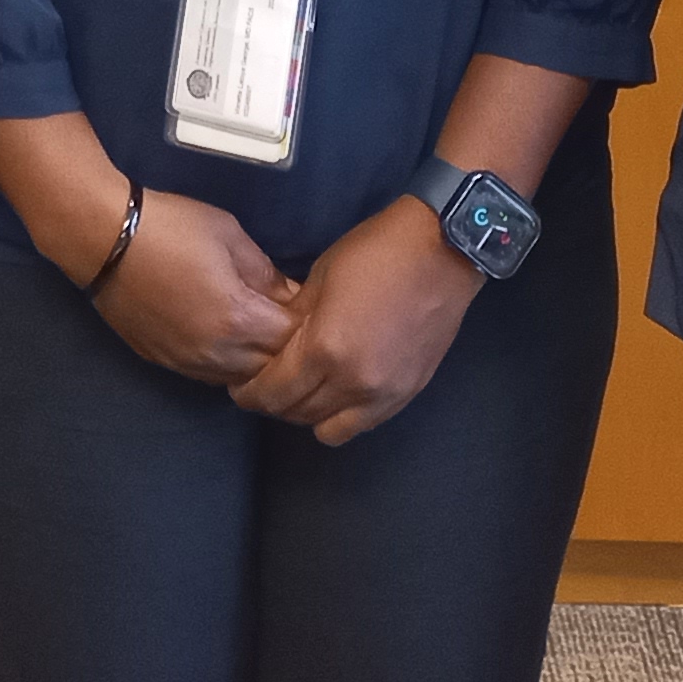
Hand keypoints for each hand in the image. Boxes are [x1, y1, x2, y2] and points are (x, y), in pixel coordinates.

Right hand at [88, 189, 301, 387]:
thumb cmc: (171, 227)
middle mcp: (216, 353)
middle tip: (292, 323)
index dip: (307, 325)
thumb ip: (266, 273)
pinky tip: (228, 340)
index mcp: (238, 319)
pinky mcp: (164, 361)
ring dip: (258, 363)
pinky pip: (209, 376)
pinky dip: (228, 365)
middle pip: (271, 369)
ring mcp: (187, 362)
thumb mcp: (230, 236)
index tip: (313, 308)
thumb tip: (291, 296)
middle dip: (288, 350)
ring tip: (263, 334)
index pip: (293, 341)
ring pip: (240, 380)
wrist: (105, 237)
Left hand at [234, 198, 479, 444]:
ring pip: (328, 429)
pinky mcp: (406, 395)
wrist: (441, 252)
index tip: (241, 387)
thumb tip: (276, 346)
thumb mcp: (319, 279)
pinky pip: (362, 424)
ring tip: (303, 390)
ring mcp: (383, 394)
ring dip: (308, 414)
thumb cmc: (374, 254)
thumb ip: (294, 322)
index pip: (273, 394)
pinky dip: (342, 415)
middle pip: (296, 414)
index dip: (249, 394)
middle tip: (266, 385)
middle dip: (274, 403)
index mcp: (324, 350)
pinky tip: (337, 392)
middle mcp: (352, 383)